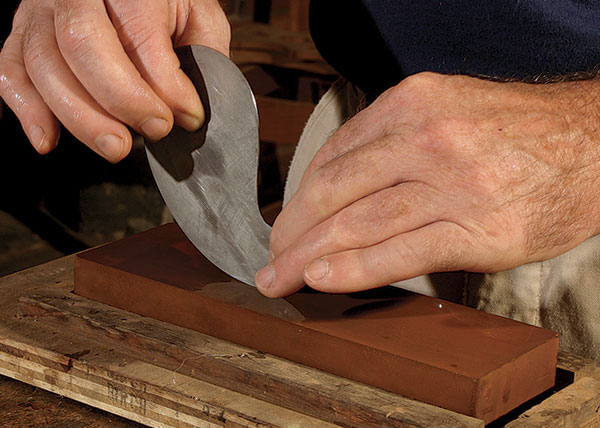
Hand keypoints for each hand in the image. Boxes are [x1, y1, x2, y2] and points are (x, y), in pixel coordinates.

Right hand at [0, 0, 229, 161]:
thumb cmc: (162, 4)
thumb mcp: (197, 16)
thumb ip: (202, 54)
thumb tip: (190, 109)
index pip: (141, 36)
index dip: (166, 86)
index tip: (188, 117)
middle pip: (82, 44)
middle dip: (120, 100)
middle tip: (153, 131)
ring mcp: (42, 11)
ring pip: (43, 63)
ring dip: (79, 116)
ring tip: (115, 146)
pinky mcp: (23, 33)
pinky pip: (10, 71)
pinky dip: (27, 110)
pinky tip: (48, 138)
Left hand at [257, 72, 599, 296]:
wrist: (597, 142)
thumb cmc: (517, 132)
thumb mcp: (448, 109)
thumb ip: (390, 140)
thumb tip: (337, 183)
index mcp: (414, 104)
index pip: (333, 156)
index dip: (298, 196)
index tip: (285, 221)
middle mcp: (429, 139)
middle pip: (334, 191)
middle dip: (291, 230)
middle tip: (269, 257)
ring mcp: (455, 185)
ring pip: (359, 223)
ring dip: (308, 256)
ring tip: (281, 277)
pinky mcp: (481, 232)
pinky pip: (401, 253)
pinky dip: (355, 270)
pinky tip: (323, 280)